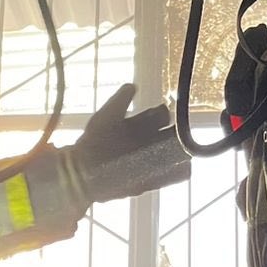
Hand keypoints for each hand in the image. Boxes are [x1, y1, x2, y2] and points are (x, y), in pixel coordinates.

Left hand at [68, 84, 188, 201]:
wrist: (82, 171)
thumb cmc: (94, 141)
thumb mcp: (106, 116)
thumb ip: (120, 100)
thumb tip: (133, 86)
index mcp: (137, 126)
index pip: (159, 116)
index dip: (162, 114)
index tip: (163, 115)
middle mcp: (144, 143)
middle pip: (169, 135)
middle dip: (176, 134)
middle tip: (179, 134)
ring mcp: (147, 162)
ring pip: (172, 155)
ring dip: (180, 154)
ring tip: (185, 152)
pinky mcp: (147, 181)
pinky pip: (168, 177)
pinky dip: (178, 173)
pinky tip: (184, 169)